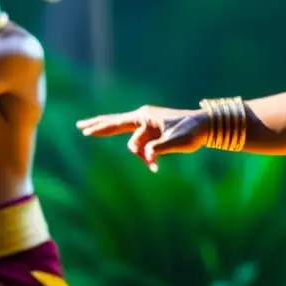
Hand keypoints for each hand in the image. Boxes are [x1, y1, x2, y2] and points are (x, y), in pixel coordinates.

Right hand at [77, 105, 207, 171]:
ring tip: (156, 167)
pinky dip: (147, 158)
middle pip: (116, 124)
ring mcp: (148, 126)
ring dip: (144, 158)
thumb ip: (158, 149)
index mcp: (145, 116)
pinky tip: (154, 168)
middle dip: (99, 127)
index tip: (85, 132)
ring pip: (136, 146)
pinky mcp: (154, 133)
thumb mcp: (176, 142)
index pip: (117, 123)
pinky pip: (144, 148)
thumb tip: (147, 155)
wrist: (206, 127)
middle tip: (80, 126)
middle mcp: (143, 118)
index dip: (101, 128)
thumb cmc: (192, 132)